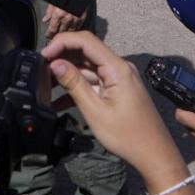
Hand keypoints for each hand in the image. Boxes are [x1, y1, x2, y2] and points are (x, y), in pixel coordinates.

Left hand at [43, 3, 86, 38]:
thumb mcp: (53, 0)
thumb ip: (49, 11)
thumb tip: (45, 20)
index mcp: (58, 14)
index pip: (52, 29)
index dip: (49, 34)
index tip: (48, 35)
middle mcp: (66, 18)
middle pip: (60, 31)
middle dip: (56, 34)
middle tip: (53, 37)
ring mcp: (75, 19)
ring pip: (69, 31)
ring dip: (64, 33)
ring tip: (61, 35)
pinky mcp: (82, 18)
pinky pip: (77, 27)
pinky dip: (73, 30)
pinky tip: (70, 31)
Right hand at [43, 32, 182, 172]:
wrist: (154, 154)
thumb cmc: (128, 135)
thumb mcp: (95, 111)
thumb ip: (74, 84)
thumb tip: (55, 64)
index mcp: (117, 68)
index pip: (86, 41)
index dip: (62, 42)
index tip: (44, 55)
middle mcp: (119, 67)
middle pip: (86, 52)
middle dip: (62, 58)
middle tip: (41, 70)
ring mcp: (120, 78)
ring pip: (88, 67)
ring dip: (68, 74)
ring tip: (46, 86)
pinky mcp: (118, 89)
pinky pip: (95, 81)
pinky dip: (79, 87)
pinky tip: (61, 101)